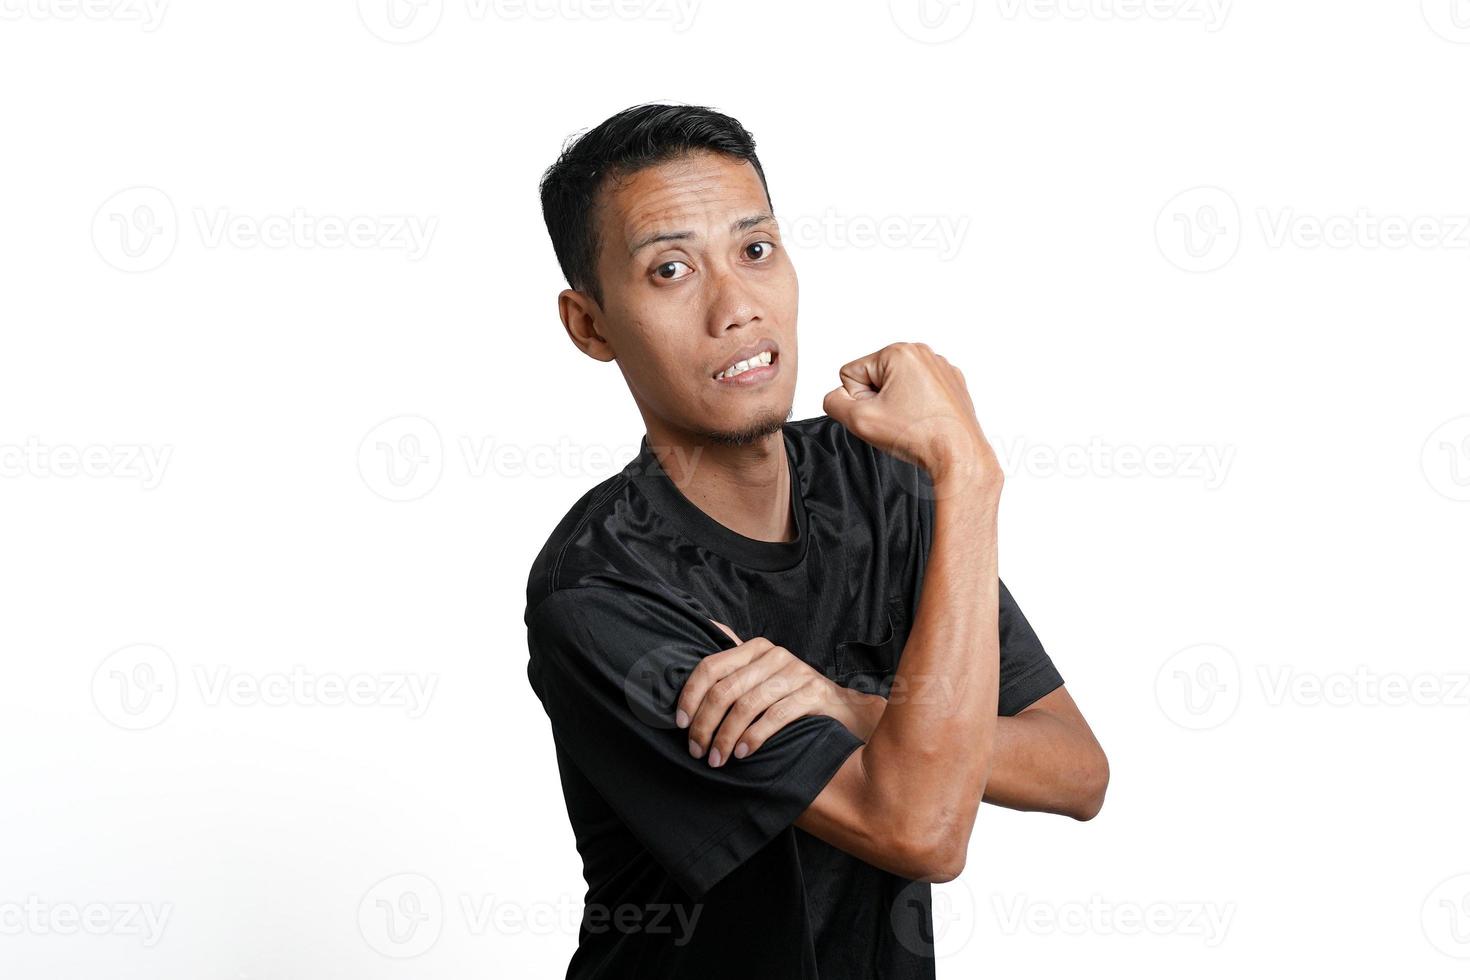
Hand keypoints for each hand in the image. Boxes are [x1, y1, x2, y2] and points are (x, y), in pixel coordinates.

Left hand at [676, 620, 882, 765]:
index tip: (680, 723)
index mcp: (754, 648)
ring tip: (717, 759)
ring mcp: (795, 672)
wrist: (843, 708)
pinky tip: (742, 753)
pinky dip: (753, 737)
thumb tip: (704, 632)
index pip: (710, 667)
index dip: (690, 695)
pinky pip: (774, 716)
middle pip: (725, 689)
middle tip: (697, 751)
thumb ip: (734, 664)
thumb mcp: (762, 675)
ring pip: (746, 705)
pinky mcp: (813, 693)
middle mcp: (774, 655)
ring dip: (726, 737)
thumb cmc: (793, 695)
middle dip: (705, 724)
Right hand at [821, 341, 1001, 491]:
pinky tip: (924, 420)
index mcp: (899, 352)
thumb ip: (833, 402)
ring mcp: (940, 367)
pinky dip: (916, 406)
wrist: (959, 455)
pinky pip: (918, 392)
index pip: (852, 373)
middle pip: (874, 377)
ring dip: (896, 404)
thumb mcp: (859, 420)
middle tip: (896, 420)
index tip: (881, 414)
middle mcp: (922, 353)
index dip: (858, 400)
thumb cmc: (920, 436)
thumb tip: (836, 397)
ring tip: (912, 421)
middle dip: (878, 400)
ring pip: (896, 385)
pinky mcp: (951, 383)